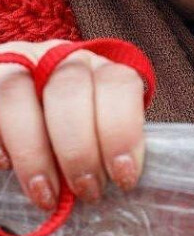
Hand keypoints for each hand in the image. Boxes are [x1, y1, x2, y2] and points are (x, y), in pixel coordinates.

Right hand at [0, 40, 146, 210]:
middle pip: (69, 90)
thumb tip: (121, 177)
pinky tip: (6, 166)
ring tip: (46, 193)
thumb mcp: (97, 128)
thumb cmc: (73, 128)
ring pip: (18, 95)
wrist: (28, 108)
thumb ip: (106, 142)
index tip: (123, 175)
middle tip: (86, 190)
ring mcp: (17, 66)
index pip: (117, 83)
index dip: (123, 130)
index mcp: (99, 68)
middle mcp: (59, 59)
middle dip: (80, 149)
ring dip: (33, 151)